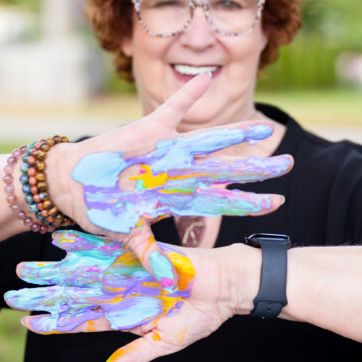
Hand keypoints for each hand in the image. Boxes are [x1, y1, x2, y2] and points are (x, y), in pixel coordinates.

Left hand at [5, 229, 238, 361]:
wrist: (227, 286)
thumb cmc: (202, 316)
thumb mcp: (166, 343)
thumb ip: (134, 355)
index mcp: (127, 314)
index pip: (83, 320)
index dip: (56, 321)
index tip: (28, 322)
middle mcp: (122, 291)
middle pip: (76, 294)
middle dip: (45, 294)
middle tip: (13, 293)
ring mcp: (127, 271)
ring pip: (83, 271)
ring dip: (55, 270)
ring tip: (25, 268)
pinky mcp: (137, 252)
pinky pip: (106, 247)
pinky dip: (84, 244)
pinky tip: (60, 241)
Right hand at [47, 74, 291, 288]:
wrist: (72, 183)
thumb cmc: (101, 211)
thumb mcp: (128, 235)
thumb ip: (151, 255)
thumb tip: (170, 282)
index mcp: (177, 195)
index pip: (221, 200)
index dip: (249, 201)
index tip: (278, 202)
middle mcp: (179, 171)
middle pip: (226, 170)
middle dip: (257, 168)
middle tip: (290, 164)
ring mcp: (167, 150)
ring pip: (209, 141)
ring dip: (236, 134)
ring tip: (265, 127)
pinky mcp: (148, 130)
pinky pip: (172, 108)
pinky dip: (188, 94)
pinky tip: (207, 79)